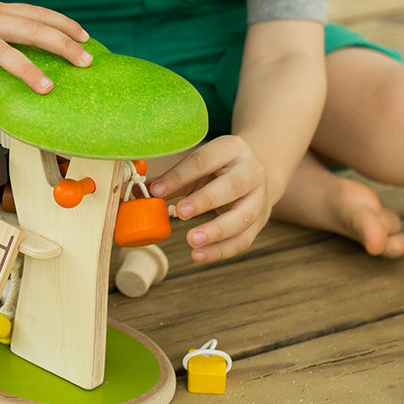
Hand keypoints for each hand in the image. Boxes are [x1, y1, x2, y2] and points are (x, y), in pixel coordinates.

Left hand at [148, 134, 269, 261]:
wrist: (257, 172)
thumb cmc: (219, 169)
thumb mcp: (199, 164)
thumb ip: (174, 178)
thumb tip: (142, 193)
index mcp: (232, 148)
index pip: (204, 160)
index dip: (179, 176)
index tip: (157, 191)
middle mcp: (251, 171)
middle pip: (232, 186)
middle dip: (205, 200)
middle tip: (180, 213)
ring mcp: (260, 198)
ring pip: (243, 217)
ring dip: (216, 231)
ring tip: (191, 241)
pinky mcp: (261, 221)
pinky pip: (243, 239)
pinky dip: (221, 250)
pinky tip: (199, 254)